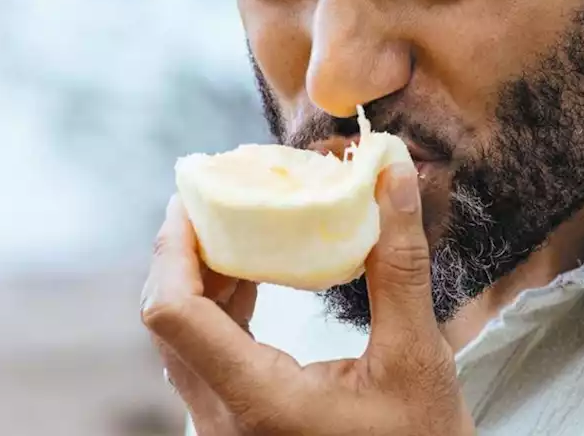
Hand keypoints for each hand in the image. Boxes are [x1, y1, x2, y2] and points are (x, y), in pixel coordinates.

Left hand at [141, 164, 473, 435]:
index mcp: (258, 401)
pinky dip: (214, 309)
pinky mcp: (237, 428)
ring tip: (232, 223)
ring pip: (180, 340)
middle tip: (214, 195)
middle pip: (167, 322)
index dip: (174, 246)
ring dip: (197, 279)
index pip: (174, 313)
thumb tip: (394, 174)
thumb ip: (400, 262)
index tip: (194, 195)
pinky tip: (249, 275)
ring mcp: (225, 430)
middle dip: (184, 251)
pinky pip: (202, 358)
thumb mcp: (417, 353)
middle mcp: (224, 421)